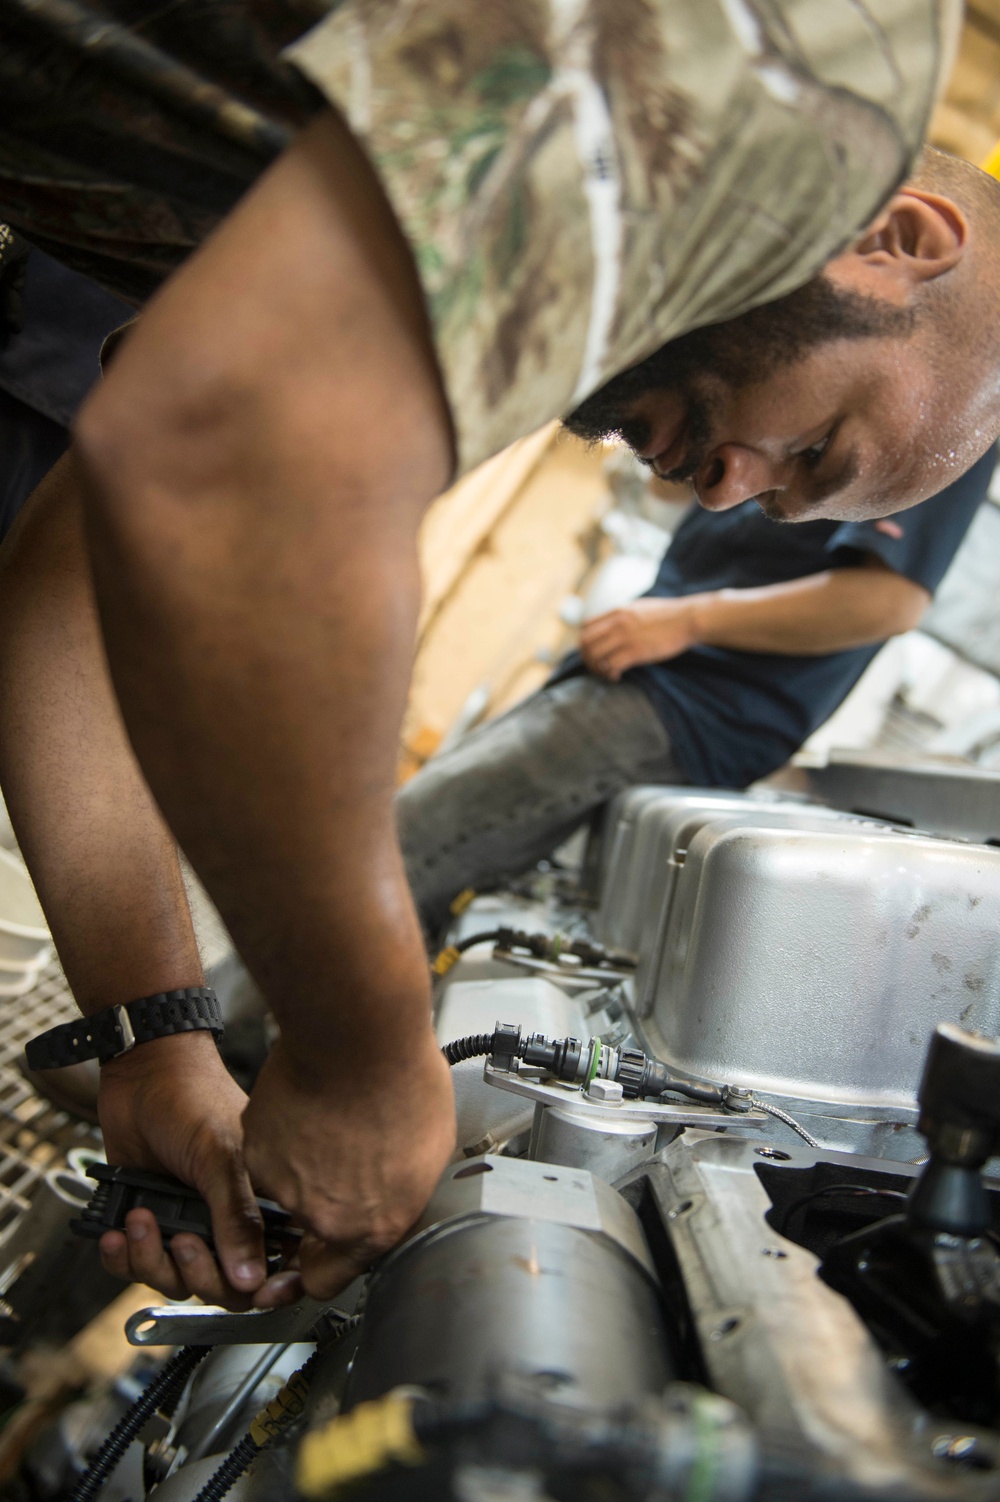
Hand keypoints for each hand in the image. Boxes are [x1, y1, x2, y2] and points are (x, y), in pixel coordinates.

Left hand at [97, 1031, 280, 1308]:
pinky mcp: (150, 1221)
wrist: (139, 1072)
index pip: (278, 1265)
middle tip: (182, 1239)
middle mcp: (228, 1218)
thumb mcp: (221, 1157)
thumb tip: (250, 1278)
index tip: (250, 1291)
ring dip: (151, 1259)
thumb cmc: (193, 1098)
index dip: (268, 1287)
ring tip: (139, 1219)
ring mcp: (189, 1221)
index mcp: (264, 1201)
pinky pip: (137, 1266)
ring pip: (177, 1281)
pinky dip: (123, 1258)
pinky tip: (115, 1231)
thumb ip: (236, 1218)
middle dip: (197, 1272)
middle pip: (224, 1286)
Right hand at [242, 1031, 455, 1303]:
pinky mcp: (257, 1145)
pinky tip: (311, 1107)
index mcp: (371, 1228)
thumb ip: (401, 1193)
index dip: (326, 1263)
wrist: (360, 1036)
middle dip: (320, 1205)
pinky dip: (284, 1135)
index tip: (326, 1250)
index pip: (327, 1281)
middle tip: (341, 1163)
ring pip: (286, 1187)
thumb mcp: (430, 1152)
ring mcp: (284, 1182)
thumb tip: (395, 1195)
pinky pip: (268, 1152)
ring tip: (332, 1123)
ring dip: (304, 1165)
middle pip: (308, 1230)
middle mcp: (323, 1215)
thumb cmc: (404, 1082)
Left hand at [580, 597, 697, 679]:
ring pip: (595, 655)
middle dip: (587, 658)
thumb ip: (623, 616)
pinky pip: (611, 666)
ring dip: (597, 668)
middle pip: (585, 642)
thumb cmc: (668, 615)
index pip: (585, 626)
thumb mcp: (640, 608)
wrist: (688, 619)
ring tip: (606, 673)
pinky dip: (610, 674)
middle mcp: (617, 623)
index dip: (586, 642)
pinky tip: (617, 677)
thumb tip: (613, 626)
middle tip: (597, 667)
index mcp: (617, 612)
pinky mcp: (637, 651)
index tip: (594, 651)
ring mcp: (626, 637)